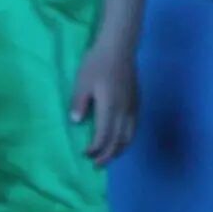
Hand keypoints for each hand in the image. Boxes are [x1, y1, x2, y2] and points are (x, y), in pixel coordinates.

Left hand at [72, 39, 137, 164]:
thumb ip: (79, 103)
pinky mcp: (136, 101)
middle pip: (118, 141)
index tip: (84, 154)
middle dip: (107, 156)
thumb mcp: (82, 82)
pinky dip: (127, 139)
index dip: (95, 150)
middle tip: (96, 165)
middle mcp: (124, 111)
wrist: (119, 46)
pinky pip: (134, 127)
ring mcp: (132, 107)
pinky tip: (121, 139)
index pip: (104, 137)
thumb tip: (76, 122)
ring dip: (119, 150)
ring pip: (129, 136)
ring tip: (110, 156)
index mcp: (109, 108)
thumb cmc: (97, 63)